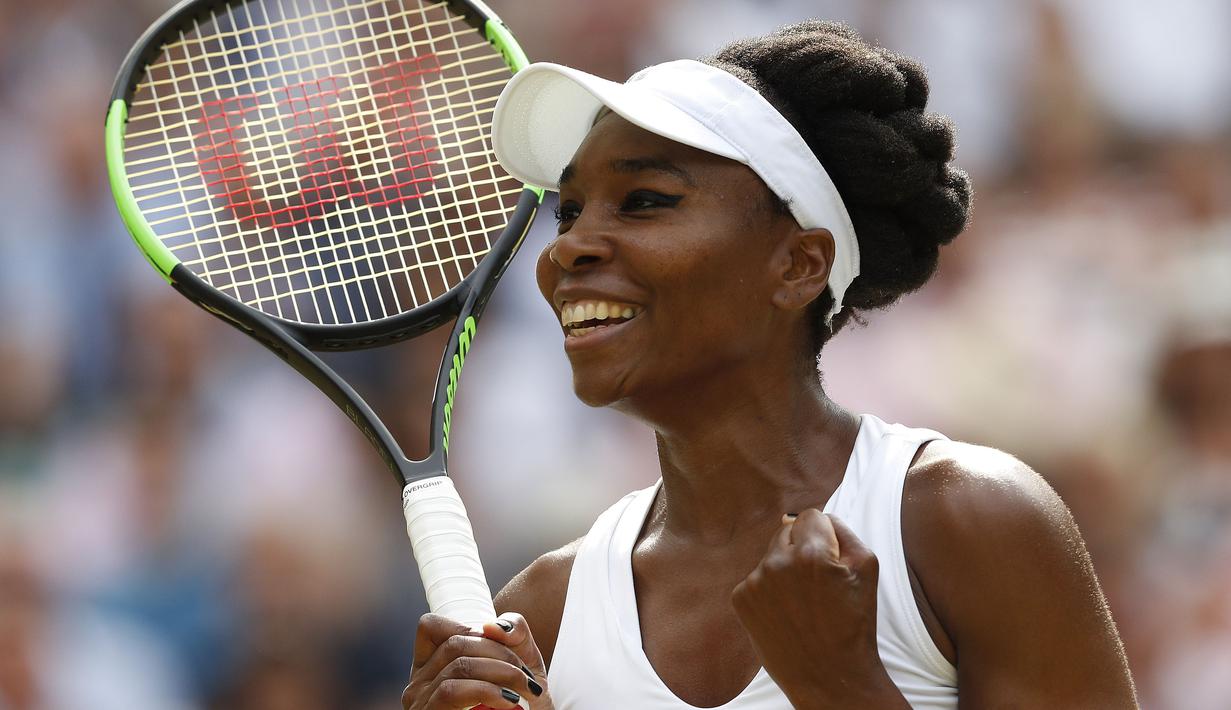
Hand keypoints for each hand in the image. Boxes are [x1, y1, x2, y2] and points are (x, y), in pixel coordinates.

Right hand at [402, 612, 552, 709]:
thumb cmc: (519, 705)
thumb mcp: (521, 663)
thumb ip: (515, 634)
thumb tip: (495, 626)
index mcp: (432, 667)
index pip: (431, 627)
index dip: (467, 627)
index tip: (498, 648)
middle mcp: (419, 684)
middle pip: (455, 644)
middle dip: (500, 652)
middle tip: (526, 675)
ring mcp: (421, 703)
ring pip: (458, 666)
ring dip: (502, 672)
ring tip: (525, 689)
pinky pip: (452, 691)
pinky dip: (487, 691)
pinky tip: (510, 701)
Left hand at [731, 510, 906, 708]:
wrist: (830, 677)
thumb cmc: (853, 623)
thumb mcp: (867, 567)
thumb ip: (843, 530)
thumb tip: (819, 516)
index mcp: (811, 552)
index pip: (810, 515)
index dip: (823, 534)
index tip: (829, 557)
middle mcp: (777, 563)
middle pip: (786, 530)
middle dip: (801, 547)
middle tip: (817, 582)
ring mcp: (754, 582)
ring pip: (770, 554)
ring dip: (784, 568)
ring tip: (803, 601)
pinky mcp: (740, 599)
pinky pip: (756, 578)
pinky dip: (769, 589)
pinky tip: (786, 612)